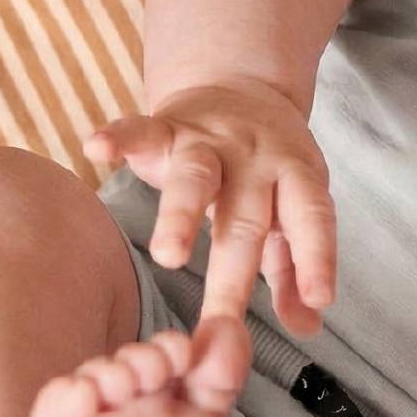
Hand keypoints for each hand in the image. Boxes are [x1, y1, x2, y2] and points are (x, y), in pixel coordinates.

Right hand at [86, 79, 335, 345]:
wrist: (243, 89)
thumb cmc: (266, 170)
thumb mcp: (289, 211)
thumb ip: (292, 268)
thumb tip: (307, 328)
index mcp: (296, 179)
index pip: (312, 220)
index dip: (317, 259)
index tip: (320, 302)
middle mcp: (256, 160)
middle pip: (245, 219)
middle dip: (234, 272)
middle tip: (221, 320)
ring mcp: (209, 141)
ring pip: (197, 177)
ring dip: (182, 216)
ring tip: (167, 256)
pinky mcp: (165, 127)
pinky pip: (139, 130)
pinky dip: (119, 137)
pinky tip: (96, 148)